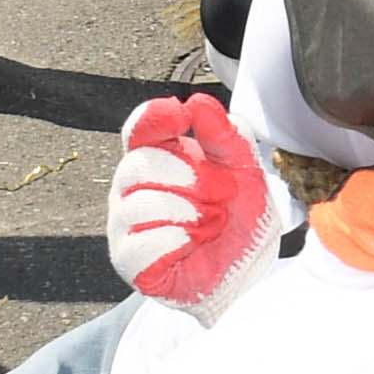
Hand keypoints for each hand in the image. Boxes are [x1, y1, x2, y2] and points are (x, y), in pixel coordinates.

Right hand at [105, 93, 276, 319]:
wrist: (247, 270)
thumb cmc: (238, 217)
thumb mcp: (244, 169)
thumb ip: (226, 134)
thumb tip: (198, 103)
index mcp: (159, 157)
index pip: (139, 128)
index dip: (153, 117)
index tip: (179, 114)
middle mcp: (133, 187)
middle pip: (139, 164)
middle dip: (190, 177)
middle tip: (221, 192)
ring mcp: (126, 224)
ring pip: (139, 204)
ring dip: (188, 213)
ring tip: (209, 224)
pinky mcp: (128, 260)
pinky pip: (142, 243)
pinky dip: (177, 242)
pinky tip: (191, 246)